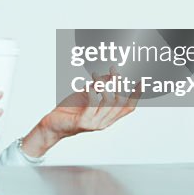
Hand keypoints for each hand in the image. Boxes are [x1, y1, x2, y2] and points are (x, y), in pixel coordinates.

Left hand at [20, 71, 139, 158]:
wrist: (52, 124)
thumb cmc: (69, 110)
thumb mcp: (87, 95)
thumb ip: (100, 87)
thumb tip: (110, 75)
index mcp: (107, 117)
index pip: (128, 108)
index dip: (136, 95)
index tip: (141, 81)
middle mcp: (104, 122)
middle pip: (120, 102)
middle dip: (119, 84)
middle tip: (114, 70)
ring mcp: (95, 124)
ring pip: (109, 102)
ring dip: (104, 85)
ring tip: (95, 75)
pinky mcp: (84, 122)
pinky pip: (93, 105)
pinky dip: (93, 92)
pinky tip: (89, 85)